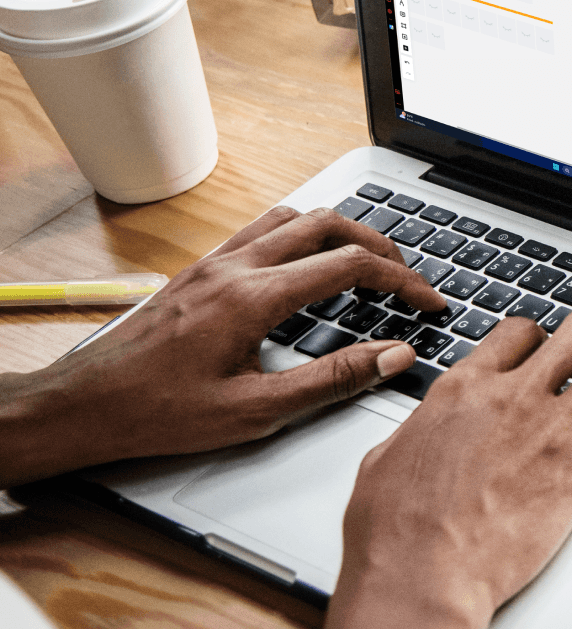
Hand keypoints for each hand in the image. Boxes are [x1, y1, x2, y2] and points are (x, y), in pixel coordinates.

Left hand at [0, 206, 443, 488]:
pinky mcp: (202, 268)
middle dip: (379, 245)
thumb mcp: (256, 411)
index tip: (428, 301)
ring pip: (294, 216)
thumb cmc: (160, 413)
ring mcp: (216, 261)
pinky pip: (263, 228)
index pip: (349, 266)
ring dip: (340, 231)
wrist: (85, 405)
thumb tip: (393, 356)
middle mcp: (236, 266)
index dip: (402, 281)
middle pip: (327, 224)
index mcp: (253, 297)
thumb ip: (333, 379)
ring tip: (366, 262)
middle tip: (407, 276)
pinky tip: (307, 264)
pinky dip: (302, 234)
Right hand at [326, 311, 571, 628]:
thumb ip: (422, 428)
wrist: (425, 573)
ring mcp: (552, 429)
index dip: (538, 334)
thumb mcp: (388, 456)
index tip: (545, 345)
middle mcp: (513, 397)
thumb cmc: (398, 528)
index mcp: (465, 388)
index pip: (519, 331)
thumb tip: (425, 425)